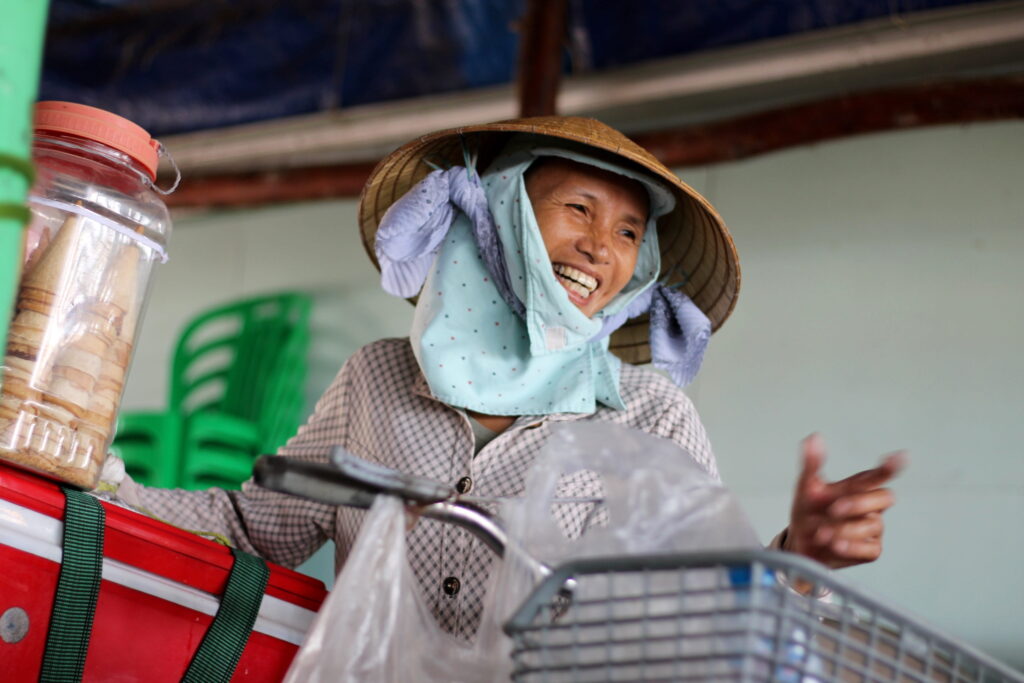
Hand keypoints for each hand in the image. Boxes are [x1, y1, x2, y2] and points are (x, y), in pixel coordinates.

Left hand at [782, 433, 905, 568]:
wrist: (799, 543)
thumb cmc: (807, 511)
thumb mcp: (805, 487)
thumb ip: (812, 463)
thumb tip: (814, 436)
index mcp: (857, 487)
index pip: (879, 475)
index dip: (891, 467)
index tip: (902, 456)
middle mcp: (870, 506)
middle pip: (885, 497)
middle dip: (859, 503)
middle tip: (833, 510)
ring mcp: (873, 529)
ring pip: (871, 525)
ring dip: (842, 529)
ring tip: (819, 533)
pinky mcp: (871, 550)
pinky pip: (869, 548)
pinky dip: (850, 546)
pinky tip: (834, 544)